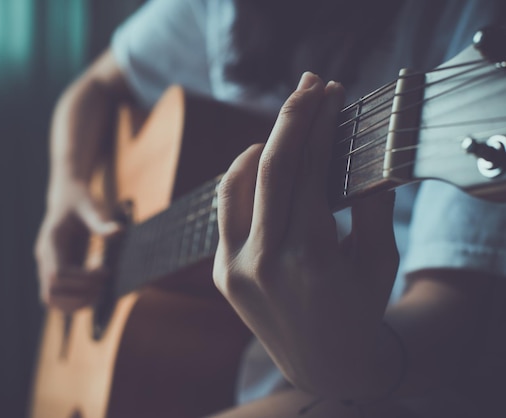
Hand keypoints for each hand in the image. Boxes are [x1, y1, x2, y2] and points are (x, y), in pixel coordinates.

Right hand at [34, 177, 119, 312]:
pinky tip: (94, 292)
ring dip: (75, 303)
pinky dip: (74, 302)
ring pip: (50, 299)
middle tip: (104, 287)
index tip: (105, 271)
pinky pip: (58, 298)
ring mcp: (47, 266)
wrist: (68, 197)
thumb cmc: (80, 201)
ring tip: (99, 294)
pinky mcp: (55, 272)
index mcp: (51, 241)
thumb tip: (118, 231)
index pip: (57, 274)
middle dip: (79, 295)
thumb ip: (101, 222)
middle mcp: (44, 257)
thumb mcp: (91, 207)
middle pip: (51, 291)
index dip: (82, 279)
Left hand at [213, 72, 398, 398]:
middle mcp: (264, 263)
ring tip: (287, 125)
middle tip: (308, 84)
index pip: (309, 172)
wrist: (323, 366)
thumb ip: (367, 204)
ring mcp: (235, 270)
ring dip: (262, 145)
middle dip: (291, 117)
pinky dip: (240, 179)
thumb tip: (359, 150)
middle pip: (271, 168)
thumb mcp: (378, 261)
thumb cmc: (360, 311)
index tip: (330, 92)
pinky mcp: (221, 274)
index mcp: (311, 260)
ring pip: (237, 185)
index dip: (319, 125)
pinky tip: (259, 161)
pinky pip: (225, 211)